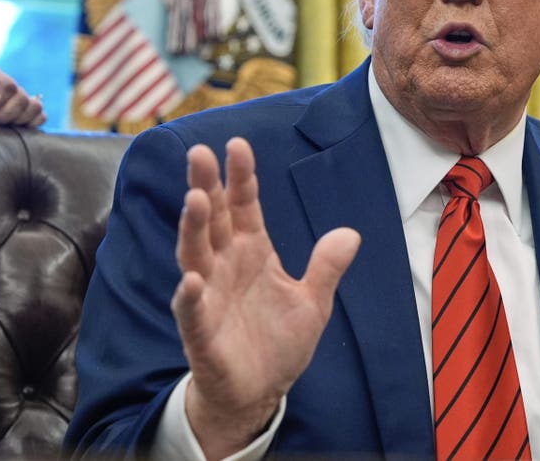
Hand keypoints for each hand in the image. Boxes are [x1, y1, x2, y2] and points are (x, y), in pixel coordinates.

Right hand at [172, 138, 360, 459]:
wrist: (259, 394)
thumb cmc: (278, 343)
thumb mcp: (313, 302)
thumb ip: (326, 267)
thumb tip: (350, 233)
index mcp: (252, 253)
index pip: (243, 207)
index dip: (241, 177)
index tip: (238, 145)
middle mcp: (225, 268)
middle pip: (213, 220)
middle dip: (206, 186)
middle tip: (199, 153)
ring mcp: (209, 297)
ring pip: (195, 255)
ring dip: (193, 228)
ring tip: (194, 200)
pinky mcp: (201, 333)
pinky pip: (192, 312)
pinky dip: (189, 296)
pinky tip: (190, 279)